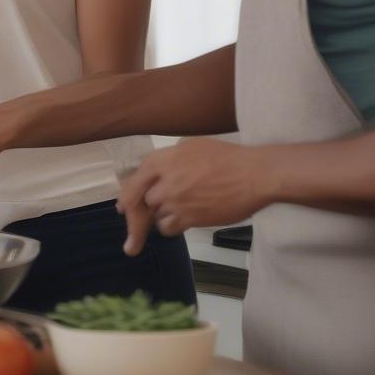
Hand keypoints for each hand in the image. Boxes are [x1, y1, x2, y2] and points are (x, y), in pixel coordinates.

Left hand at [116, 138, 268, 255]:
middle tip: (156, 213)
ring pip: (156, 216)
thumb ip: (169, 159)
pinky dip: (172, 227)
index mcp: (163, 159)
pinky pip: (168, 229)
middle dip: (148, 208)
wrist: (253, 175)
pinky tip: (185, 219)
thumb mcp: (192, 146)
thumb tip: (155, 173)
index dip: (126, 196)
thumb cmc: (227, 157)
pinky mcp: (189, 219)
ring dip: (163, 215)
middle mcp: (164, 180)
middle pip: (143, 202)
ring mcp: (176, 201)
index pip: (134, 181)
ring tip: (183, 208)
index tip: (121, 207)